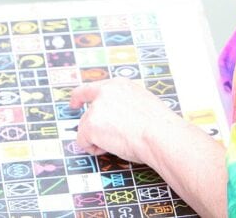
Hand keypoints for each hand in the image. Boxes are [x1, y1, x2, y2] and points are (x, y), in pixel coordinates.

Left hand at [69, 77, 183, 164]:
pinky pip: (83, 141)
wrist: (162, 136)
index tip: (74, 104)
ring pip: (86, 128)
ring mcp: (95, 108)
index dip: (80, 97)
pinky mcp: (90, 124)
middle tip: (104, 139)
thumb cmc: (161, 128)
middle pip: (88, 113)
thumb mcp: (144, 105)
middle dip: (94, 127)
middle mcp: (104, 93)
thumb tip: (116, 118)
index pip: (92, 89)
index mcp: (119, 86)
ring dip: (99, 139)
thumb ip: (125, 105)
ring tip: (121, 144)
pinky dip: (93, 148)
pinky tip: (111, 149)